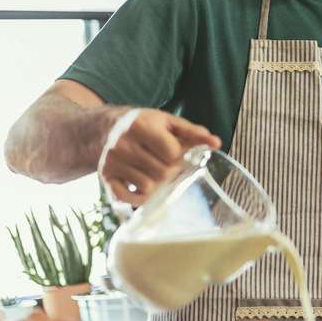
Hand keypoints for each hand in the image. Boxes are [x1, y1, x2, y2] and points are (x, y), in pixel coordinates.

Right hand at [98, 107, 219, 204]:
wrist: (106, 127)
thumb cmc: (144, 125)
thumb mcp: (167, 122)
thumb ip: (192, 132)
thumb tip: (216, 143)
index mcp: (140, 125)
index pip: (172, 153)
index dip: (179, 156)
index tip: (176, 153)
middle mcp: (123, 144)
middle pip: (162, 173)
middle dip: (170, 171)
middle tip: (165, 164)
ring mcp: (112, 162)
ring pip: (148, 187)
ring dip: (156, 184)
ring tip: (153, 172)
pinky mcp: (105, 177)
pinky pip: (127, 198)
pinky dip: (138, 198)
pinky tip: (141, 186)